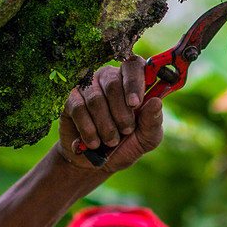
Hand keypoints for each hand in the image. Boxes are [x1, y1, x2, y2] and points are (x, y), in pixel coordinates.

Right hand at [56, 57, 163, 172]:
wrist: (96, 161)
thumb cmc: (126, 145)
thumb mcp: (146, 138)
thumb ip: (153, 122)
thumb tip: (156, 102)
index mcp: (132, 81)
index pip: (134, 66)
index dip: (134, 82)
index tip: (135, 103)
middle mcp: (108, 77)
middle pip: (113, 84)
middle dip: (121, 113)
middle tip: (126, 131)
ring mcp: (87, 87)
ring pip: (96, 99)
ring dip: (106, 126)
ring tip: (111, 142)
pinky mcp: (70, 99)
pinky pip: (78, 109)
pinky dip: (88, 129)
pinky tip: (93, 143)